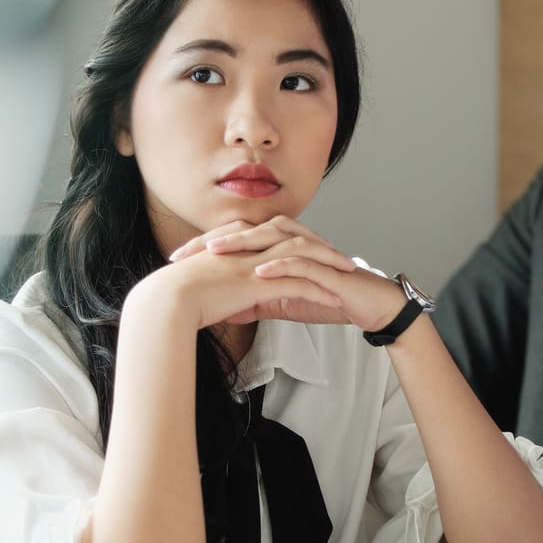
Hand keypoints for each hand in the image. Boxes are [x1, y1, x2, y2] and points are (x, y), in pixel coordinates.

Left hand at [165, 217, 404, 330]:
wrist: (366, 305)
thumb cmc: (325, 297)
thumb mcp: (280, 302)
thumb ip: (252, 301)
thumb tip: (220, 312)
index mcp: (277, 246)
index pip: (236, 239)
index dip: (205, 247)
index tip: (176, 261)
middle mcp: (291, 241)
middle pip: (247, 231)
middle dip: (214, 240)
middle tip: (184, 252)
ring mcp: (310, 250)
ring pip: (273, 237)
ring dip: (243, 243)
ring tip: (216, 251)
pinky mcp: (327, 265)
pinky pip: (301, 260)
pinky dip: (279, 264)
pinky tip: (259, 271)